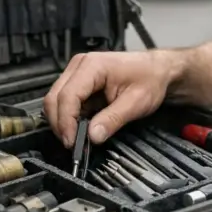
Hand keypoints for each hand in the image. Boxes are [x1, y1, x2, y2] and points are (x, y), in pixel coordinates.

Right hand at [43, 51, 172, 146]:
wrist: (157, 70)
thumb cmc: (150, 79)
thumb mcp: (136, 102)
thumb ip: (113, 119)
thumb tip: (92, 136)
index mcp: (93, 65)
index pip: (67, 96)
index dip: (66, 122)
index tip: (72, 142)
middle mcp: (80, 65)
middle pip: (54, 98)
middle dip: (60, 124)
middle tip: (73, 145)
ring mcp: (77, 72)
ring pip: (56, 100)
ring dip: (63, 122)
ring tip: (79, 138)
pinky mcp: (79, 82)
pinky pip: (65, 102)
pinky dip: (70, 117)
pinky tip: (82, 128)